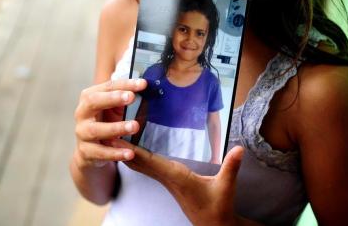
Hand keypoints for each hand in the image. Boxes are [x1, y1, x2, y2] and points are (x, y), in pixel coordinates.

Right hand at [73, 79, 146, 168]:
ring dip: (116, 127)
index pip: (107, 86)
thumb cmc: (107, 122)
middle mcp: (82, 113)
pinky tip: (130, 153)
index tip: (143, 84)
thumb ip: (127, 98)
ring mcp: (82, 133)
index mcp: (90, 97)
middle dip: (112, 98)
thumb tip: (147, 87)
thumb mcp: (116, 108)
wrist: (91, 150)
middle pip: (93, 102)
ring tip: (135, 126)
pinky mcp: (86, 151)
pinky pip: (100, 152)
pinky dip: (115, 153)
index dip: (125, 84)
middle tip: (132, 97)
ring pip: (95, 129)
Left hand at [111, 139, 246, 225]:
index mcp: (177, 176)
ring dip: (128, 151)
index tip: (117, 138)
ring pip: (141, 165)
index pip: (150, 161)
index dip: (132, 150)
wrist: (213, 225)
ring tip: (115, 135)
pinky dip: (138, 157)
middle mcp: (168, 177)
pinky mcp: (170, 180)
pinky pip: (148, 167)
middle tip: (107, 131)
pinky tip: (133, 150)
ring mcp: (167, 180)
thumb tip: (239, 148)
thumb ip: (231, 167)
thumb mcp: (226, 187)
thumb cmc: (218, 207)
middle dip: (123, 148)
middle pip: (139, 161)